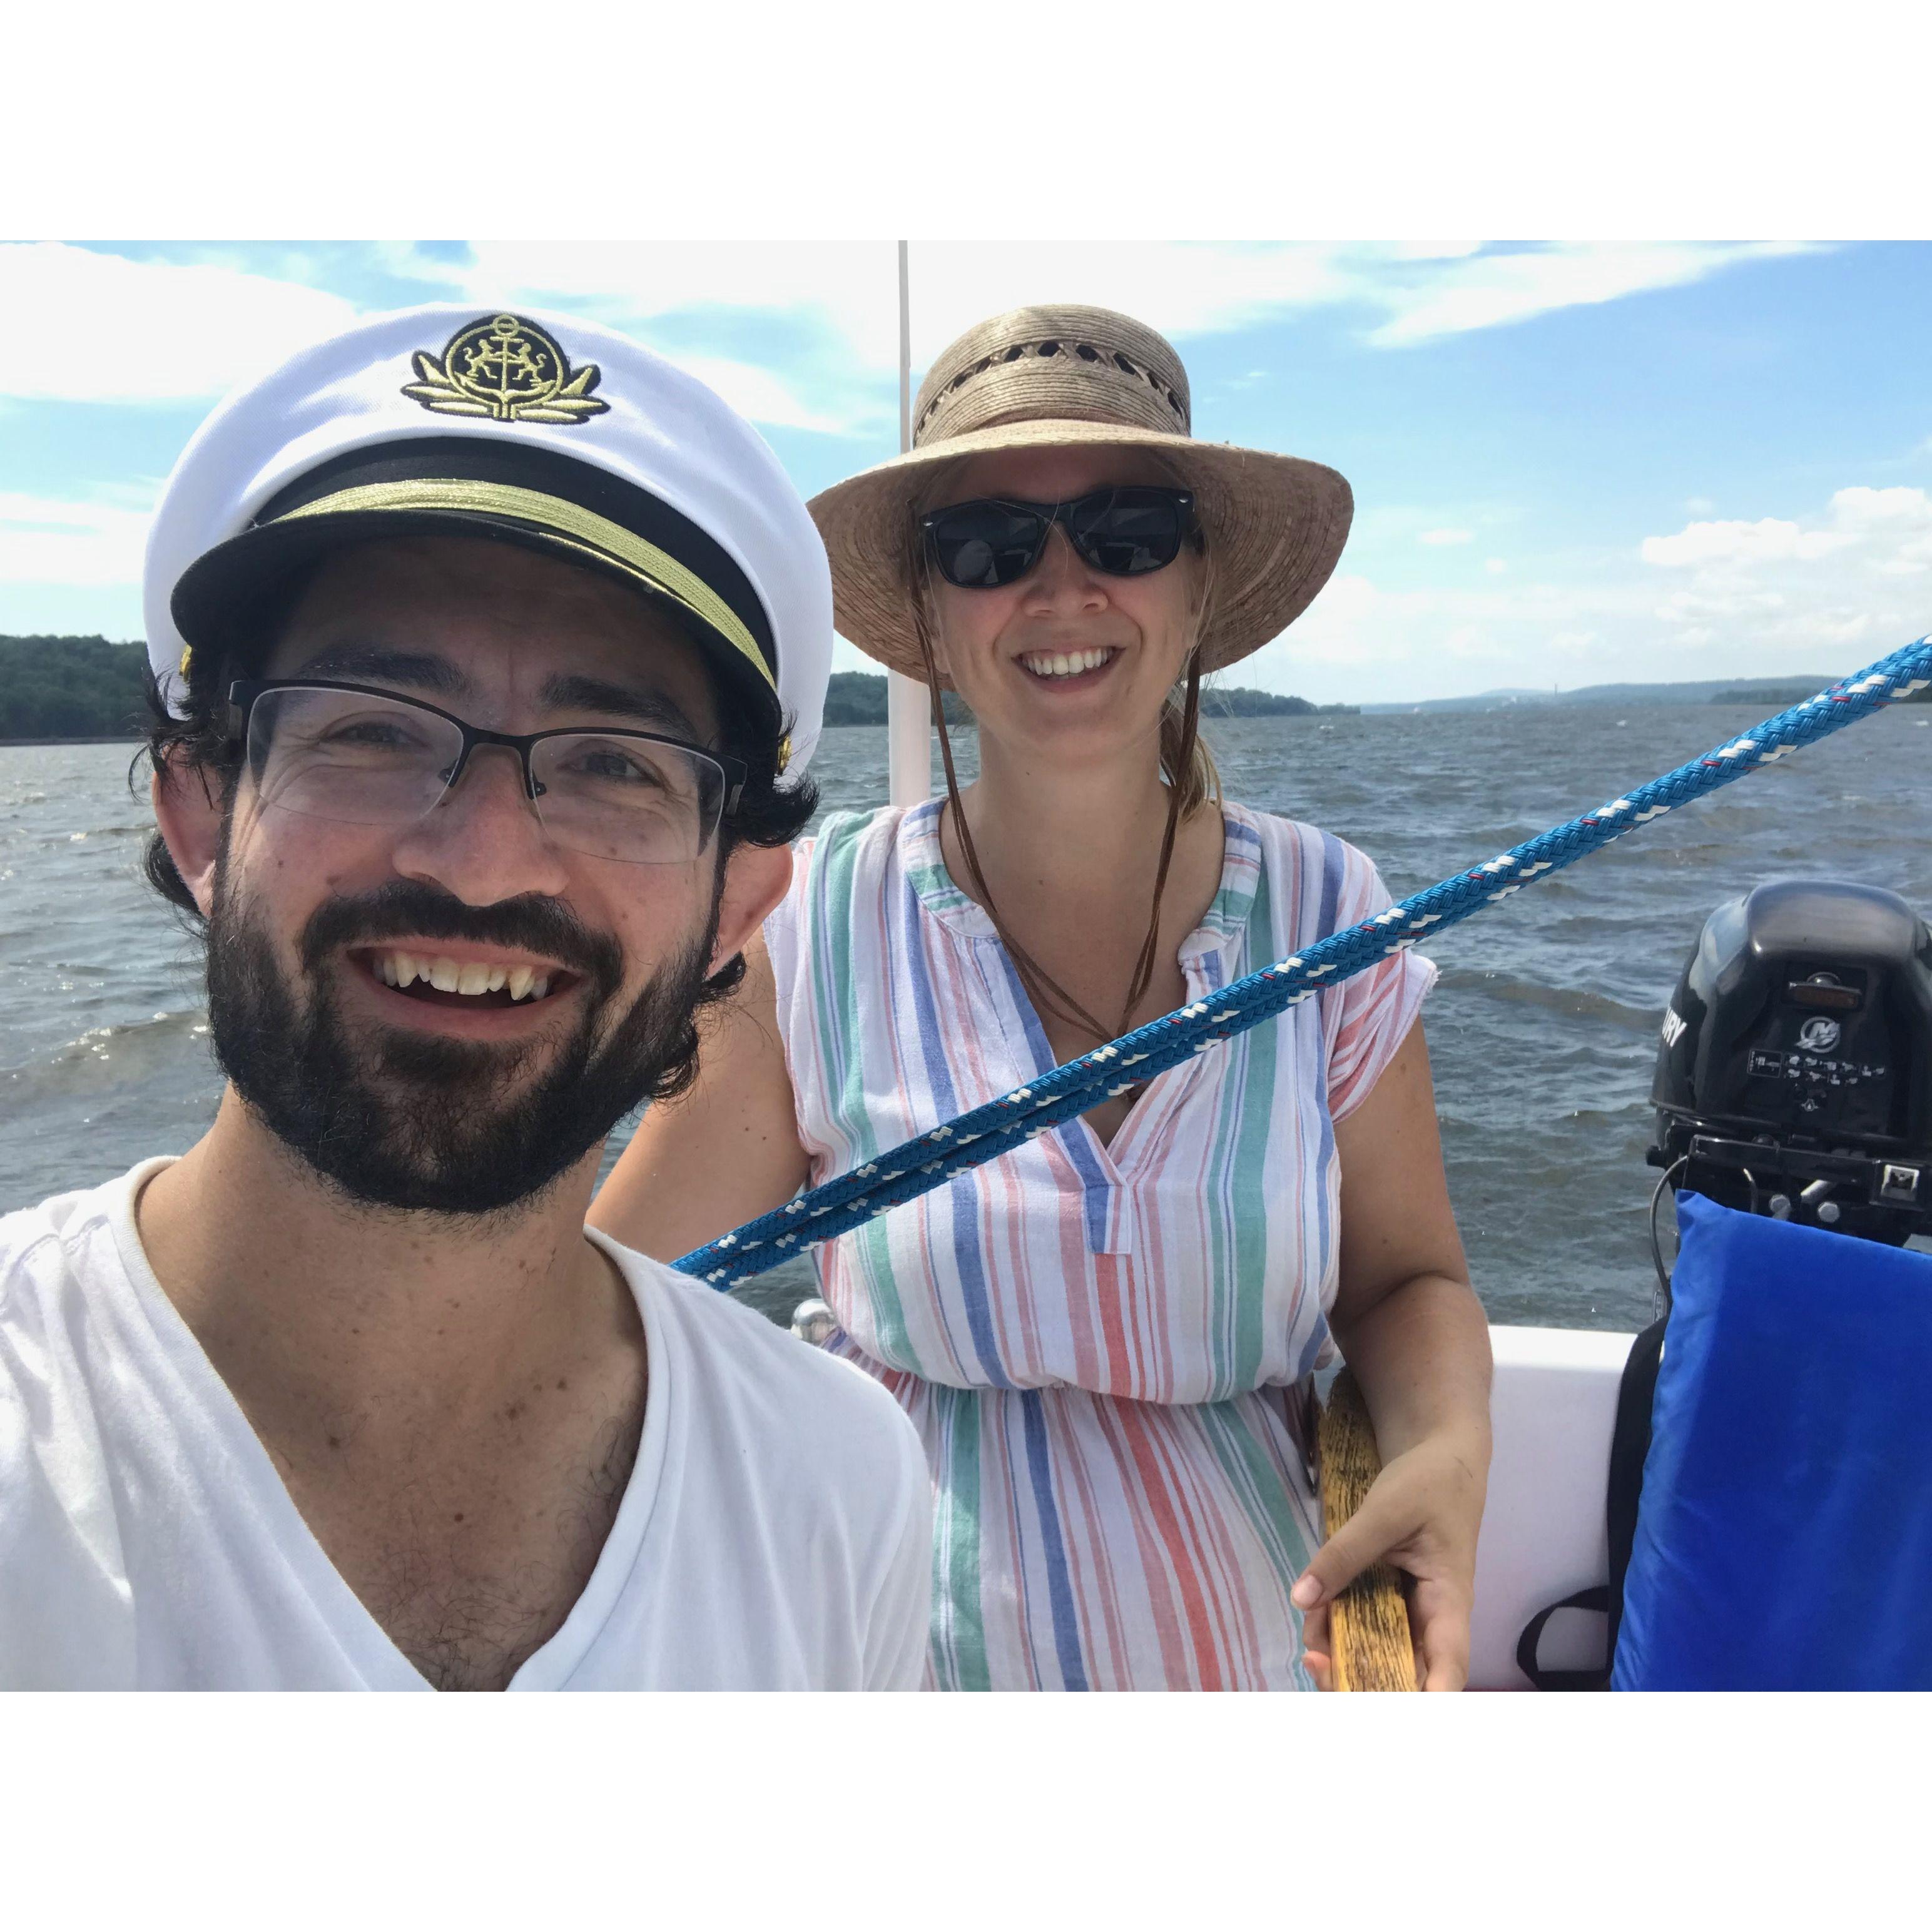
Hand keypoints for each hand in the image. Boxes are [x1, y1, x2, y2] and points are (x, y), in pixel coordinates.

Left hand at [1292, 1427, 1487, 1691]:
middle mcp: (1432, 1618)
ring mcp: (1411, 1610)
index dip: (1426, 1700)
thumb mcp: (1385, 1511)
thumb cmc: (1430, 1482)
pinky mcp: (1389, 1598)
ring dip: (1343, 1655)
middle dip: (1361, 1681)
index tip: (1390, 1714)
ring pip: (1380, 1652)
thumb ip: (1345, 1554)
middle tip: (1316, 1666)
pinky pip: (1364, 1625)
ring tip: (1310, 1641)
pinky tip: (1315, 1612)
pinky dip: (1338, 1626)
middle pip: (1406, 1673)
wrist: (1440, 1455)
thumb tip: (1303, 1598)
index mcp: (1449, 1601)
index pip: (1448, 1668)